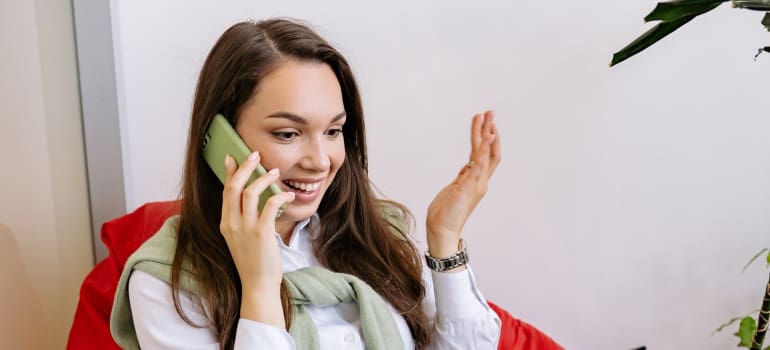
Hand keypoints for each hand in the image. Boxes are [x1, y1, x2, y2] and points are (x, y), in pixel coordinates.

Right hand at [220, 151, 294, 326]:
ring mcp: (245, 228)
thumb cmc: (254, 262)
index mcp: (225, 223)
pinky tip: (288, 196)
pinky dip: (280, 196)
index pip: (225, 191)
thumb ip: (241, 220)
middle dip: (245, 167)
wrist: (258, 285)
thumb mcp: (240, 239)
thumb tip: (250, 201)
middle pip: (234, 186)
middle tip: (256, 155)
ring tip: (275, 172)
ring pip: (251, 192)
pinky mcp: (261, 233)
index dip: (229, 172)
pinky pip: (269, 205)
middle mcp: (232, 223)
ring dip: (264, 178)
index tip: (232, 157)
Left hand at [426, 110, 499, 258]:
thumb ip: (463, 178)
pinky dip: (484, 147)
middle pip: (491, 151)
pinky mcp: (470, 185)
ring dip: (486, 133)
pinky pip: (480, 161)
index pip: (487, 157)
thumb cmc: (445, 213)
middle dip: (491, 131)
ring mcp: (477, 183)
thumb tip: (466, 168)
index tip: (486, 124)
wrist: (442, 230)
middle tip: (490, 112)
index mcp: (476, 182)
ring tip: (486, 116)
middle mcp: (480, 181)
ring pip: (486, 153)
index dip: (488, 140)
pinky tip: (486, 134)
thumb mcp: (454, 190)